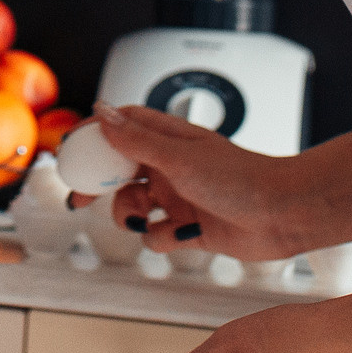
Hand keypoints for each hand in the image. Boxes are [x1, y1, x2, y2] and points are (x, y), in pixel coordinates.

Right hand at [99, 104, 300, 260]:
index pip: (121, 126)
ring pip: (133, 205)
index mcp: (168, 138)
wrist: (282, 215)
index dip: (94, 134)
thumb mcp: (179, 157)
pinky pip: (156, 235)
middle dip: (99, 185)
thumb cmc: (242, 178)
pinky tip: (180, 236)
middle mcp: (170, 165)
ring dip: (128, 216)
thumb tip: (102, 113)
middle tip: (81, 198)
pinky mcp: (188, 227)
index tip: (70, 148)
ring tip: (140, 220)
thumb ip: (136, 140)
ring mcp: (179, 196)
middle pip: (119, 170)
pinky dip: (160, 239)